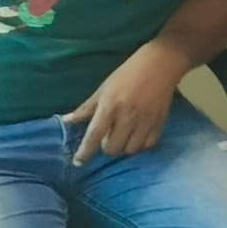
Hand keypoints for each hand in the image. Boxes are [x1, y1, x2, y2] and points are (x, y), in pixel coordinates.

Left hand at [61, 68, 178, 164]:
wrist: (160, 64)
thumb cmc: (127, 74)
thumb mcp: (103, 89)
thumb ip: (86, 108)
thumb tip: (66, 121)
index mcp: (110, 107)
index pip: (94, 136)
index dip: (85, 152)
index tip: (78, 162)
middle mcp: (127, 117)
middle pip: (112, 148)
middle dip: (107, 147)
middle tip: (108, 136)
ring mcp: (145, 121)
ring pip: (130, 150)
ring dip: (123, 147)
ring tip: (123, 137)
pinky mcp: (160, 123)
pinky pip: (148, 145)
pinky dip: (140, 145)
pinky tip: (137, 136)